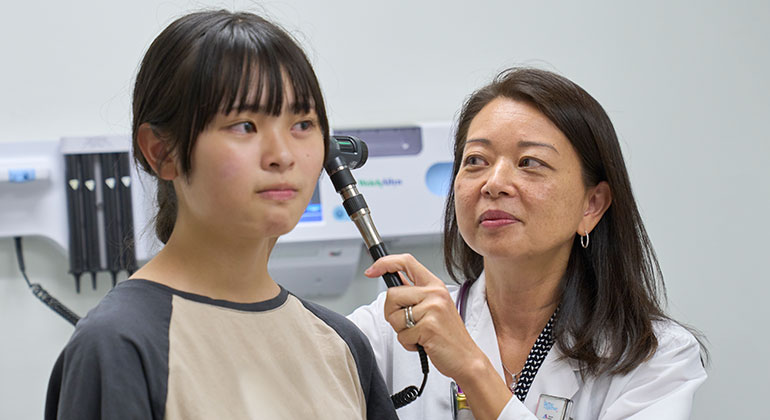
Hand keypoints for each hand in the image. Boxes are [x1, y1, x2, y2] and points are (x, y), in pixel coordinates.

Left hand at [364, 253, 486, 383]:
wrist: (466, 358)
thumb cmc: (447, 335)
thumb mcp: (434, 307)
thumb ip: (415, 293)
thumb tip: (392, 283)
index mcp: (434, 285)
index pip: (406, 262)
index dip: (384, 263)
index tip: (371, 271)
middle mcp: (435, 293)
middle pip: (392, 294)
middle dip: (392, 313)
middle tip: (408, 323)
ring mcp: (433, 309)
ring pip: (394, 317)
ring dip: (402, 331)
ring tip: (420, 334)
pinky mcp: (429, 326)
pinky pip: (402, 336)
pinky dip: (408, 344)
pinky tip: (423, 342)